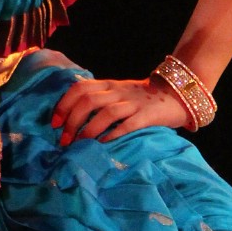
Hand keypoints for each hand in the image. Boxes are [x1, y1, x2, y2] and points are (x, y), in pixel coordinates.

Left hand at [51, 77, 189, 145]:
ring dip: (89, 129)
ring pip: (106, 112)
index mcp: (108, 85)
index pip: (80, 88)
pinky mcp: (147, 115)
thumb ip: (98, 100)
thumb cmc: (140, 99)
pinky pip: (128, 124)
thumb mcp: (117, 93)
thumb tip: (70, 120)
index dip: (64, 104)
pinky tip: (103, 145)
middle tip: (65, 140)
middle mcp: (118, 91)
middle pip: (89, 100)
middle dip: (72, 121)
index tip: (55, 123)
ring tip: (80, 145)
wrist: (176, 95)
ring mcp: (133, 103)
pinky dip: (113, 135)